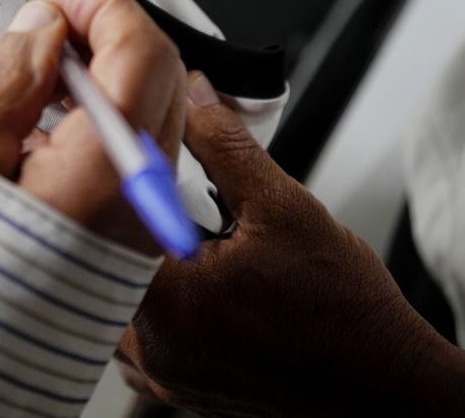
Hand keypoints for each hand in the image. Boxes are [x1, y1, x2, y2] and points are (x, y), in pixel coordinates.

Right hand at [0, 0, 187, 254]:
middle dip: (102, 33)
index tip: (49, 5)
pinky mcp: (130, 229)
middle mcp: (141, 189)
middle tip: (41, 37)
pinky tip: (35, 128)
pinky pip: (131, 149)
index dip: (96, 5)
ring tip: (27, 86)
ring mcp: (143, 212)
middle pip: (159, 70)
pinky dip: (94, 118)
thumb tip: (40, 28)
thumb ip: (8, 81)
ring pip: (150, 108)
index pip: (140, 46)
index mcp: (106, 165)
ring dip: (98, 76)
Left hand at [115, 73, 464, 414]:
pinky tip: (190, 283)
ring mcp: (159, 372)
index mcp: (169, 303)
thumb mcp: (284, 207)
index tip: (138, 162)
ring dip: (135, 264)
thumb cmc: (343, 309)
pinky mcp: (170, 384)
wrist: (380, 380)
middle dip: (126, 225)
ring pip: (111, 297)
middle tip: (168, 205)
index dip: (120, 185)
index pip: (106, 225)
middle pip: (101, 262)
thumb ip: (225, 145)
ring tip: (185, 246)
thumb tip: (193, 97)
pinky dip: (150, 303)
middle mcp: (152, 347)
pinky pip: (134, 332)